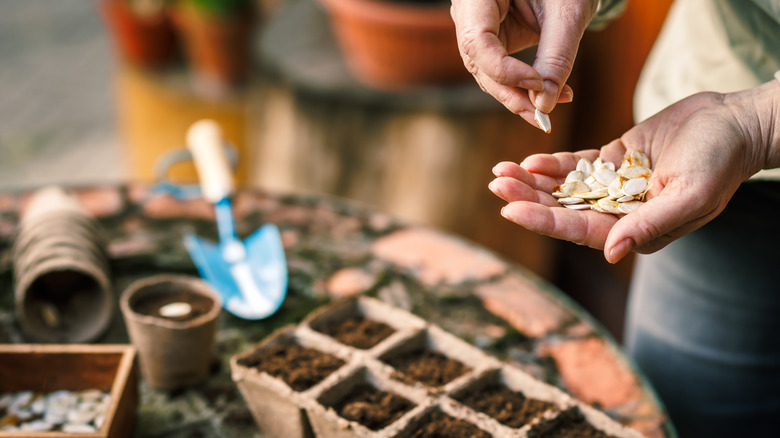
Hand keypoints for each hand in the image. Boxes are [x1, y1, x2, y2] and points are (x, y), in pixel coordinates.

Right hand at [450, 0, 597, 126]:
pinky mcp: (490, 40)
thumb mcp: (568, 12)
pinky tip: (550, 94)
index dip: (504, 70)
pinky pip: (499, 70)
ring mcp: (476, 27)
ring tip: (550, 106)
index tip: (537, 84)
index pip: (477, 42)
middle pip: (479, 63)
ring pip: (487, 73)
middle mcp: (468, 11)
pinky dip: (523, 86)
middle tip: (542, 116)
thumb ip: (557, 55)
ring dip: (517, 95)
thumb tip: (544, 105)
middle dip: (511, 93)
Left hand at [488, 90, 769, 262]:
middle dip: (528, 198)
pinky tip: (530, 160)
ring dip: (532, 181)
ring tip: (501, 171)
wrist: (734, 124)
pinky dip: (553, 164)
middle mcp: (619, 212)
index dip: (543, 220)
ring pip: (564, 187)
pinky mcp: (614, 159)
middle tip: (496, 185)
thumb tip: (609, 252)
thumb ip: (649, 224)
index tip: (509, 210)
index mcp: (635, 230)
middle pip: (563, 208)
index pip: (579, 228)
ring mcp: (614, 185)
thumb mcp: (690, 196)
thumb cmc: (720, 163)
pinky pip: (577, 165)